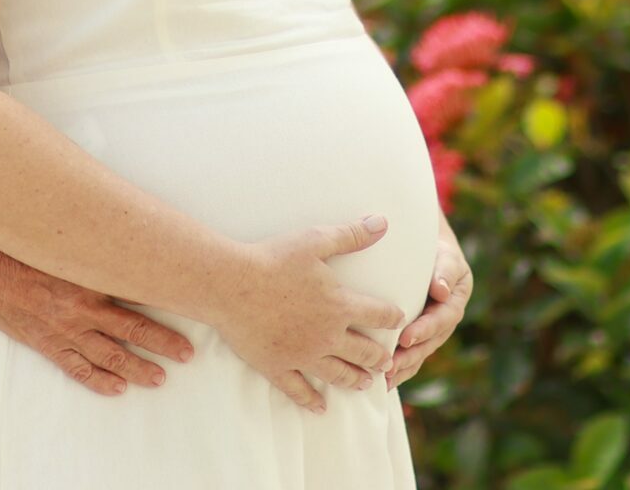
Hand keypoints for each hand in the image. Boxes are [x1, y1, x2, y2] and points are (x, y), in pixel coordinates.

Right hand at [0, 251, 194, 396]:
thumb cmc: (22, 253)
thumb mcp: (62, 246)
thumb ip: (91, 250)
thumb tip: (122, 244)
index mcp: (90, 279)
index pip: (136, 293)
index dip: (163, 303)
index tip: (189, 309)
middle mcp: (83, 308)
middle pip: (132, 329)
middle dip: (162, 342)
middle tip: (186, 354)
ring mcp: (66, 330)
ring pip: (110, 355)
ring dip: (137, 367)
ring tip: (159, 377)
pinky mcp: (49, 345)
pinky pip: (78, 368)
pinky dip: (99, 380)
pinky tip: (117, 388)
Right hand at [208, 215, 406, 413]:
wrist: (230, 285)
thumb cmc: (272, 259)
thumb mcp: (315, 241)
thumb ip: (352, 235)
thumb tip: (383, 222)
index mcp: (340, 306)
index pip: (379, 315)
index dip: (393, 316)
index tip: (398, 319)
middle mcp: (328, 336)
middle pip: (365, 352)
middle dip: (380, 357)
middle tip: (387, 361)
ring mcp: (303, 356)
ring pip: (339, 375)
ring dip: (356, 380)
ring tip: (365, 384)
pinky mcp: (278, 367)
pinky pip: (300, 391)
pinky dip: (312, 401)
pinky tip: (321, 407)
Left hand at [386, 220, 470, 389]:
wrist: (426, 247)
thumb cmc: (434, 247)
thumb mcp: (444, 253)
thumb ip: (445, 269)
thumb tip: (441, 291)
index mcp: (455, 299)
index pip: (442, 318)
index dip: (425, 329)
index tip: (405, 337)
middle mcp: (445, 318)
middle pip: (430, 342)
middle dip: (410, 355)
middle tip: (390, 365)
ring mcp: (432, 328)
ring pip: (419, 353)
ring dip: (403, 367)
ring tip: (383, 379)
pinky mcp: (417, 333)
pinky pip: (409, 354)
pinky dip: (398, 368)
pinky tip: (381, 381)